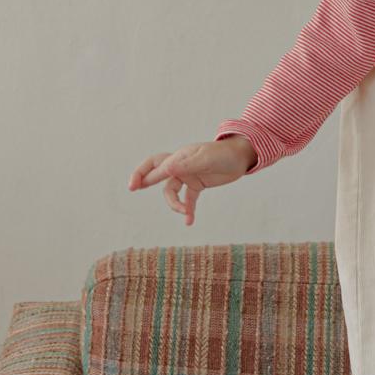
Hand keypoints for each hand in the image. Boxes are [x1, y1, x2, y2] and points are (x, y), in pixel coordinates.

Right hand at [128, 135, 254, 225]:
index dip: (143, 174)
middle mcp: (181, 166)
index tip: (135, 186)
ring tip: (186, 213)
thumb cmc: (223, 153)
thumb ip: (186, 165)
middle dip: (144, 180)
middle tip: (132, 188)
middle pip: (156, 173)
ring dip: (175, 204)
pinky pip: (188, 200)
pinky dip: (188, 210)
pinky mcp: (198, 185)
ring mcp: (188, 176)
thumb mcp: (205, 159)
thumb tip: (166, 169)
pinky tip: (190, 221)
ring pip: (172, 191)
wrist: (241, 157)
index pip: (156, 165)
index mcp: (180, 157)